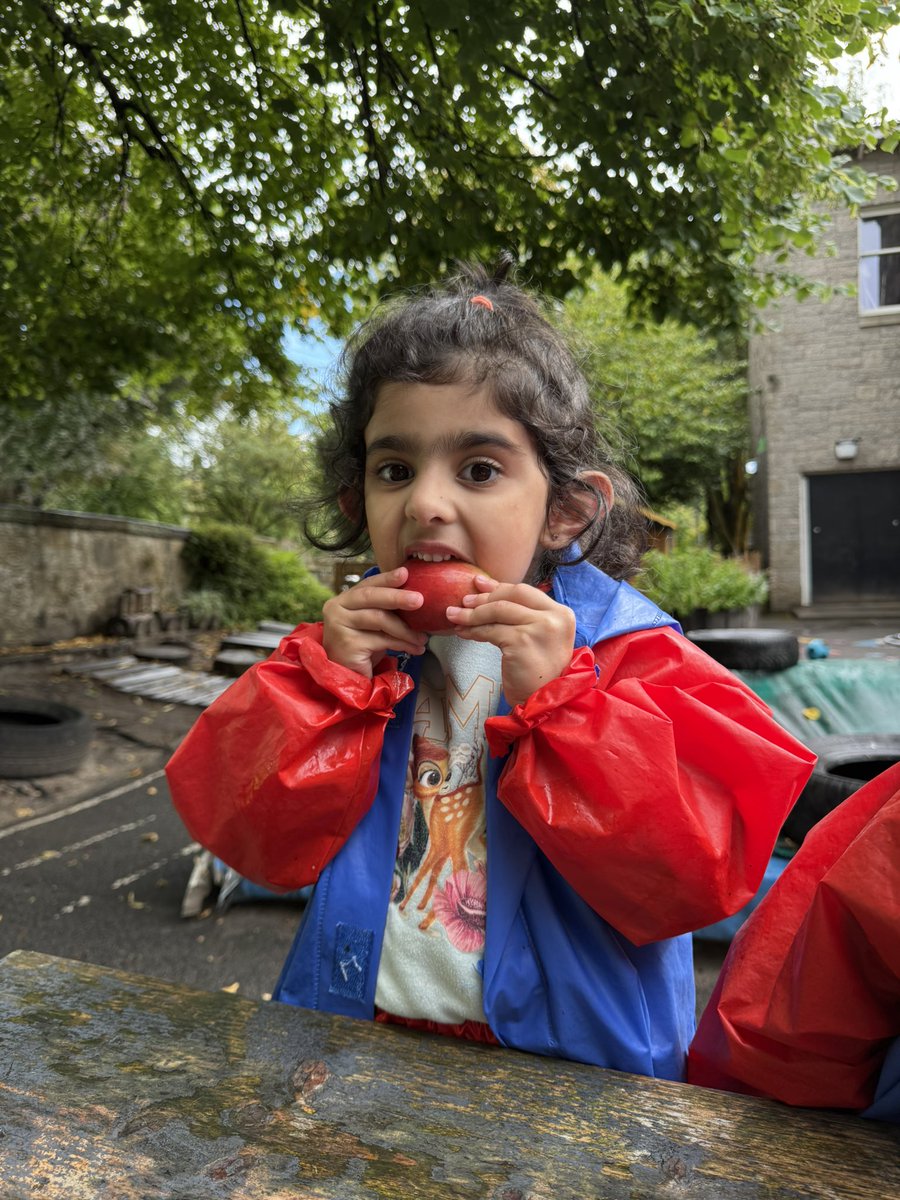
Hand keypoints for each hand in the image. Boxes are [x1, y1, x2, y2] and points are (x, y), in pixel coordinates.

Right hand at [322, 567, 426, 676]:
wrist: (349, 677)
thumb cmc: (363, 647)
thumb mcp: (373, 623)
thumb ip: (385, 608)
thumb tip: (417, 596)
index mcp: (342, 599)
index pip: (367, 585)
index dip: (386, 578)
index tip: (405, 572)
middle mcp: (336, 609)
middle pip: (370, 597)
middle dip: (397, 597)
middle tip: (419, 599)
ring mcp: (339, 626)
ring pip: (379, 619)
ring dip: (406, 629)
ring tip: (423, 637)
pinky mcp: (347, 644)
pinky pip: (381, 639)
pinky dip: (402, 643)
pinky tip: (416, 648)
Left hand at [447, 577, 575, 706]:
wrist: (544, 703)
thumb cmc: (539, 672)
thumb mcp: (539, 637)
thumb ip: (523, 615)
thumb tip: (486, 589)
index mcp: (561, 613)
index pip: (526, 591)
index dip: (499, 587)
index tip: (478, 584)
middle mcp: (554, 618)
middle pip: (512, 595)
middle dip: (484, 598)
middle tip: (463, 602)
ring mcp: (538, 628)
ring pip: (497, 611)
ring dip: (472, 614)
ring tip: (454, 615)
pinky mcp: (521, 642)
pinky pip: (490, 631)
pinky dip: (473, 630)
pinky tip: (462, 633)